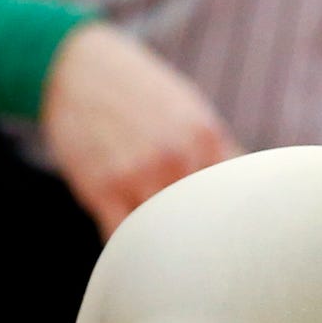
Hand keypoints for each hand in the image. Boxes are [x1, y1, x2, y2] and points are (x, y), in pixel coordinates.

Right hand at [39, 22, 241, 233]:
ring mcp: (138, 174)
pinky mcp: (101, 189)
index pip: (235, 195)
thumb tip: (246, 189)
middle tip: (204, 252)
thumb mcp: (188, 107)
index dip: (235, 218)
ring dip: (168, 248)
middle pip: (205, 220)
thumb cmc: (137, 90)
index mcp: (205, 136)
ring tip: (169, 254)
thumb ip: (217, 149)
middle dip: (204, 238)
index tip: (233, 233)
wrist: (75, 68)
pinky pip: (122, 238)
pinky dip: (131, 250)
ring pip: (166, 234)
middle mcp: (176, 156)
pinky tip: (135, 248)